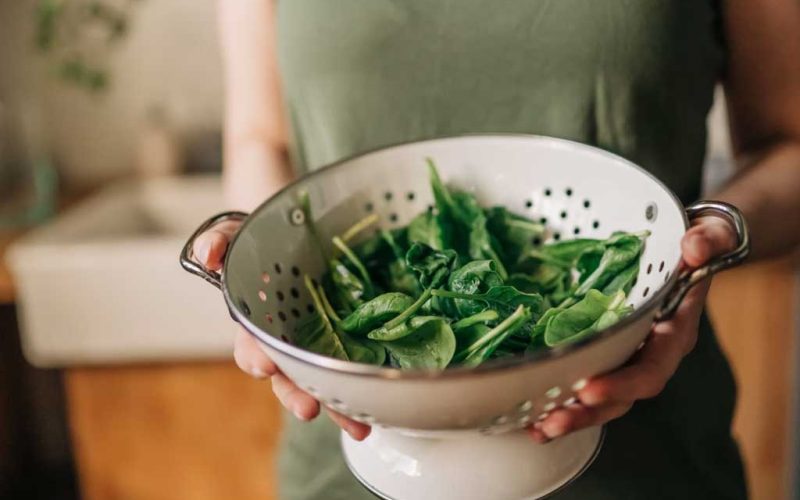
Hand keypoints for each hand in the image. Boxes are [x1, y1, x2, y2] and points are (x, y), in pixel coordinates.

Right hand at [192, 220, 370, 440]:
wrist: (302, 233)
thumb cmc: (265, 240)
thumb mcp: (238, 234)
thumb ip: (220, 242)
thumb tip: (208, 256)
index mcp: (258, 322)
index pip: (251, 346)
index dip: (256, 358)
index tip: (266, 366)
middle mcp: (287, 341)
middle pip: (288, 376)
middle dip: (296, 394)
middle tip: (309, 409)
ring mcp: (318, 343)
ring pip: (324, 382)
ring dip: (337, 407)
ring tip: (356, 427)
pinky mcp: (348, 340)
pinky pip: (354, 368)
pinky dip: (365, 390)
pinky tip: (380, 408)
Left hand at [528, 216, 736, 442]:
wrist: (692, 252)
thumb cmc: (698, 245)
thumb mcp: (710, 236)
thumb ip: (708, 240)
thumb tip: (694, 247)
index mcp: (673, 333)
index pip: (651, 369)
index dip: (622, 383)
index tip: (589, 388)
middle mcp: (650, 353)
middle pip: (621, 396)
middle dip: (587, 412)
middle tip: (552, 422)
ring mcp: (627, 356)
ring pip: (601, 398)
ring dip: (569, 415)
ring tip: (537, 429)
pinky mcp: (606, 351)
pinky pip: (585, 381)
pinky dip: (560, 400)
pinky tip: (530, 414)